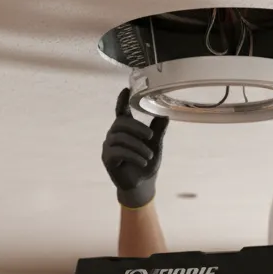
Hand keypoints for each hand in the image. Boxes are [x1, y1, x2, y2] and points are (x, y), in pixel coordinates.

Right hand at [101, 88, 168, 208]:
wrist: (142, 183)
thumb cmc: (146, 161)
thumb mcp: (155, 144)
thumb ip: (158, 129)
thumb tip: (165, 114)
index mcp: (125, 129)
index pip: (121, 111)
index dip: (122, 100)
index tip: (126, 89)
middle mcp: (114, 134)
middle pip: (121, 123)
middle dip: (137, 127)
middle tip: (151, 135)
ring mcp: (109, 146)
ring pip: (121, 138)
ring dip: (138, 145)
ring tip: (149, 155)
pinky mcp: (107, 158)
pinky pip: (118, 151)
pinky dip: (133, 155)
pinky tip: (143, 161)